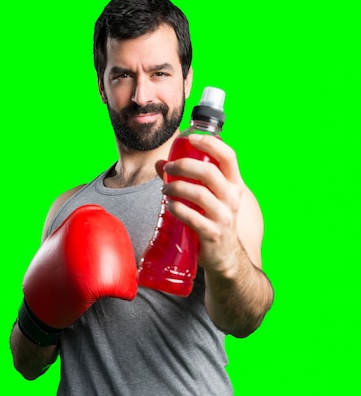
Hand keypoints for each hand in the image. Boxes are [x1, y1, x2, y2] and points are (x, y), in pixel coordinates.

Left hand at [159, 134, 244, 276]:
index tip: (191, 138)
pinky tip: (169, 206)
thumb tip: (160, 164)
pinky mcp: (212, 233)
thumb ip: (187, 179)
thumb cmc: (214, 221)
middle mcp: (232, 199)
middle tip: (167, 169)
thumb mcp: (209, 198)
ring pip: (198, 193)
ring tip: (164, 189)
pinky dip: (177, 208)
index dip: (210, 143)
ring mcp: (223, 217)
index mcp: (234, 185)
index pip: (229, 156)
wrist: (225, 257)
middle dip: (183, 166)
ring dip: (176, 187)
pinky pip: (191, 217)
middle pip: (209, 172)